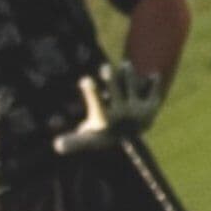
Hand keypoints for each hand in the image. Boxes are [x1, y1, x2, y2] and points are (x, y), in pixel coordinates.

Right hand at [53, 59, 169, 154]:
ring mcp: (138, 109)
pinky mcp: (152, 106)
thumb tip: (56, 145)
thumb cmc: (104, 134)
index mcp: (105, 120)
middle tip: (105, 67)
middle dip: (111, 79)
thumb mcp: (88, 138)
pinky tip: (154, 75)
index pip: (97, 105)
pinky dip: (154, 83)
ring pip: (133, 87)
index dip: (91, 92)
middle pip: (117, 92)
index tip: (85, 79)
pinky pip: (153, 91)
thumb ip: (74, 141)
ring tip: (125, 65)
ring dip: (129, 75)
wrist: (133, 141)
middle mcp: (122, 114)